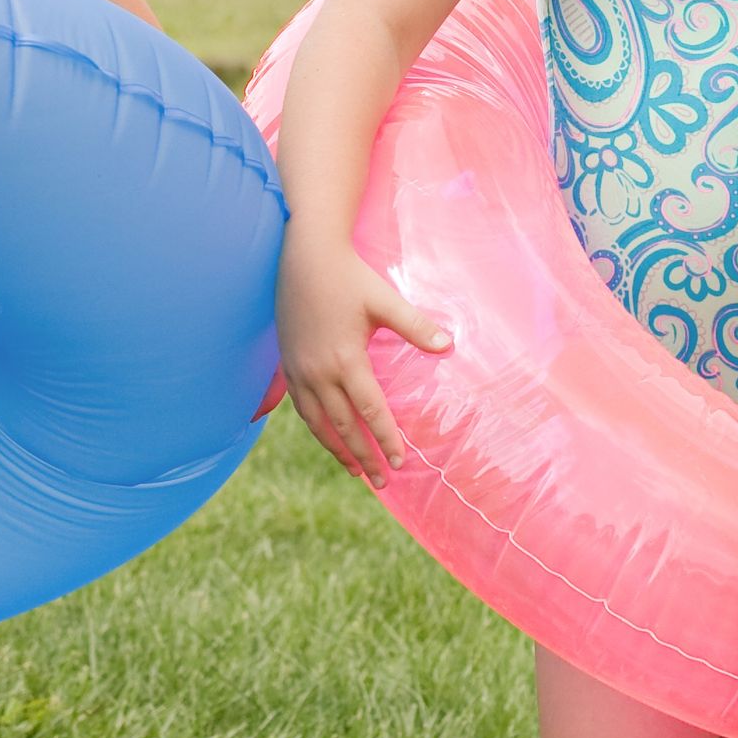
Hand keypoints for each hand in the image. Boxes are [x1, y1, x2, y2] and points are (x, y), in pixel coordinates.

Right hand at [276, 224, 450, 486]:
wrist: (304, 256)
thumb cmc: (349, 276)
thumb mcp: (385, 300)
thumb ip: (415, 326)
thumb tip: (449, 346)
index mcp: (345, 359)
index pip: (370, 410)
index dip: (386, 438)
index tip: (400, 462)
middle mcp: (318, 371)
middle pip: (343, 425)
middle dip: (364, 455)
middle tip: (382, 481)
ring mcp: (299, 370)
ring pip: (318, 422)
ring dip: (337, 448)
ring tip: (355, 470)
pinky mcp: (288, 363)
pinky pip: (301, 407)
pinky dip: (317, 428)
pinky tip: (326, 434)